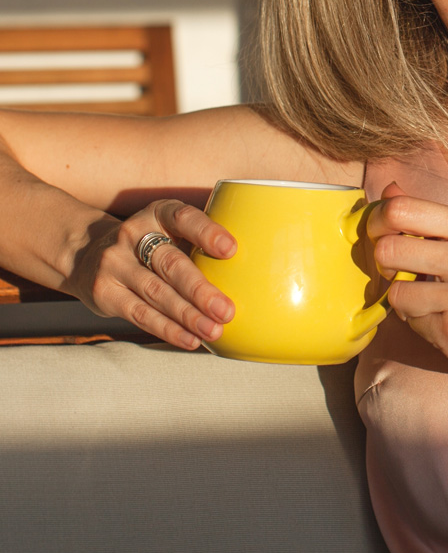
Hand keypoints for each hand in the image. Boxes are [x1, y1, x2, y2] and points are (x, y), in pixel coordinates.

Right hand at [66, 200, 235, 350]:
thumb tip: (254, 268)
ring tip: (214, 330)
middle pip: (170, 263)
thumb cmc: (152, 242)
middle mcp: (133, 234)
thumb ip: (201, 240)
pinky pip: (140, 314)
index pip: (183, 217)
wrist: (87, 252)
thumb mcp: (170, 228)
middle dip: (200, 289)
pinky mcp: (104, 292)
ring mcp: (114, 263)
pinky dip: (168, 329)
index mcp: (158, 213)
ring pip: (156, 293)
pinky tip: (190, 339)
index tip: (231, 250)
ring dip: (187, 315)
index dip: (207, 232)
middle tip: (227, 310)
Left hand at [367, 183, 447, 391]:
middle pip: (388, 249)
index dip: (380, 220)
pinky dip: (421, 323)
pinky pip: (411, 323)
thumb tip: (389, 191)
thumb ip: (436, 218)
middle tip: (400, 269)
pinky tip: (447, 320)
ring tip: (432, 299)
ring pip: (395, 291)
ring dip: (406, 297)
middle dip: (386, 261)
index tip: (382, 231)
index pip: (403, 210)